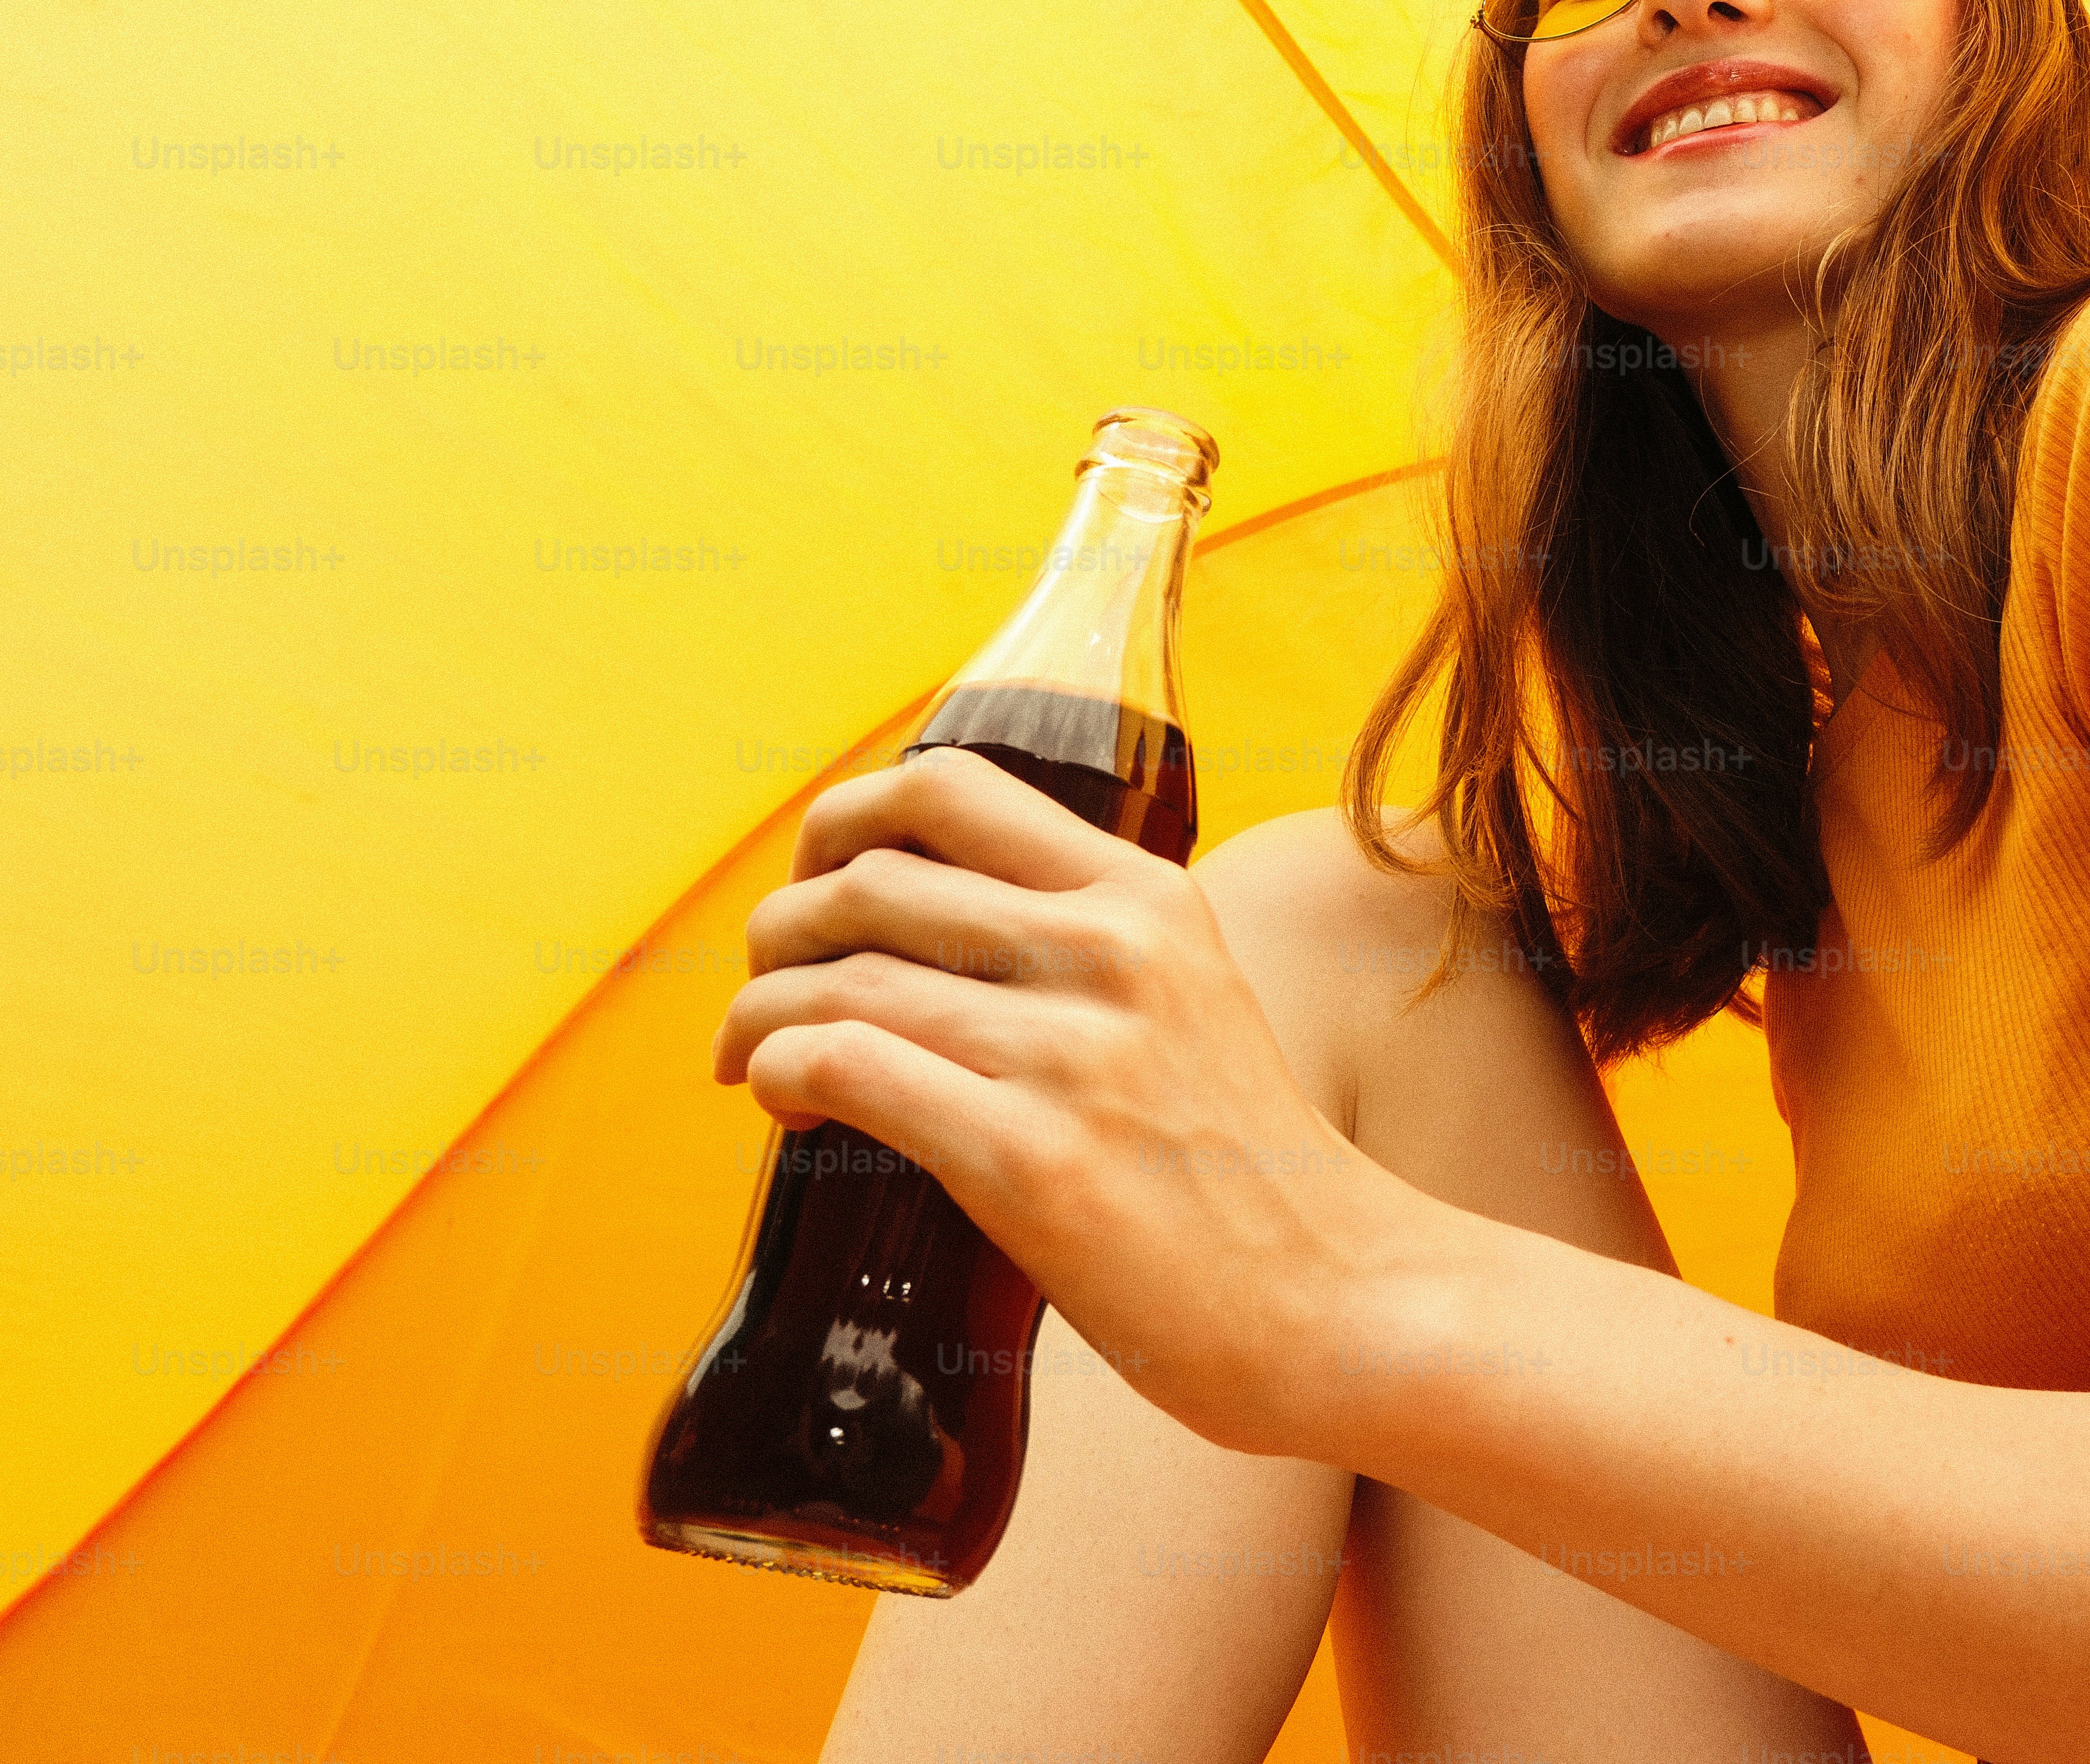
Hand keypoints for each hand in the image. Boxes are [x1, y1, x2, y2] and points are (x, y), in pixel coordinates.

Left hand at [708, 745, 1419, 1457]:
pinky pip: (848, 1070)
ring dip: (756, 1014)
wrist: (1338, 1301)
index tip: (815, 877)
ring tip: (751, 1058)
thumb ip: (1095, 962)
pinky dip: (780, 1071)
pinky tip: (777, 1100)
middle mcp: (1108, 953)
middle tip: (764, 988)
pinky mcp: (1030, 1160)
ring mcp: (1070, 1054)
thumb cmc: (1254, 1177)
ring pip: (840, 979)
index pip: (952, 788)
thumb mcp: (1196, 1006)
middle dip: (779, 927)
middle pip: (871, 881)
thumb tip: (949, 957)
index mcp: (1148, 899)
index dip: (846, 819)